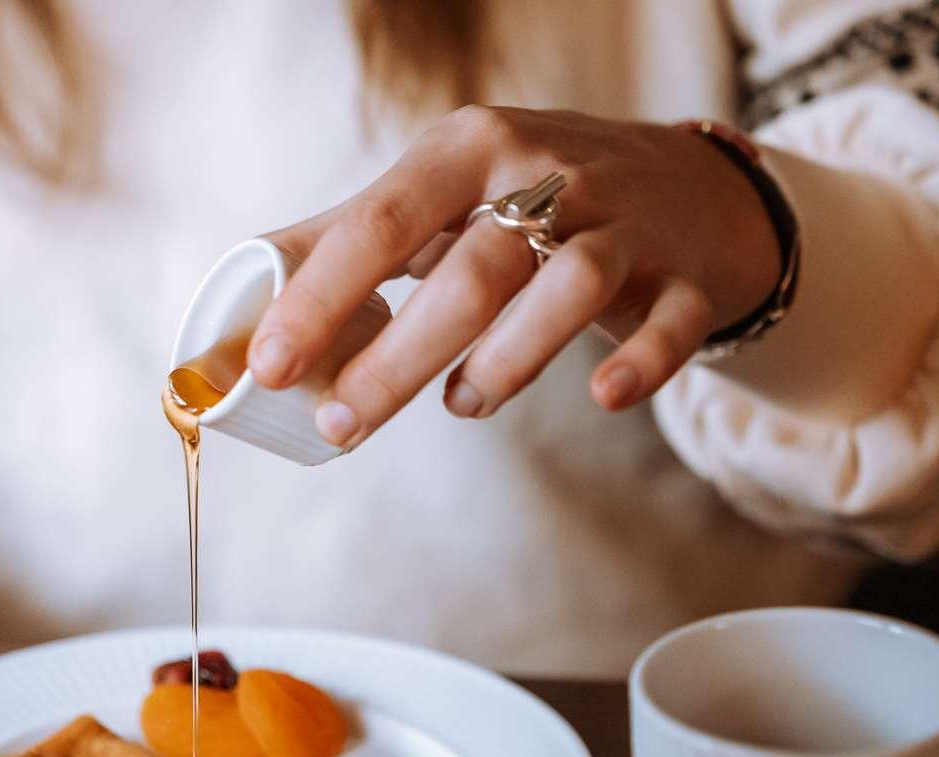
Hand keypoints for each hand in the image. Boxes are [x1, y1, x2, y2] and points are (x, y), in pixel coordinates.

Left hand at [250, 107, 781, 447]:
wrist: (689, 189)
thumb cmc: (535, 198)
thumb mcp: (442, 192)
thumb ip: (349, 234)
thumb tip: (248, 278)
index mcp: (468, 149)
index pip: (379, 223)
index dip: (319, 297)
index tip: (270, 365)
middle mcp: (548, 174)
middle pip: (467, 274)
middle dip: (393, 360)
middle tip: (341, 425)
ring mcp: (626, 223)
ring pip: (565, 290)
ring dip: (504, 364)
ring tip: (460, 404)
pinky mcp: (685, 275)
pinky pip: (669, 322)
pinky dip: (640, 362)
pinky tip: (605, 395)